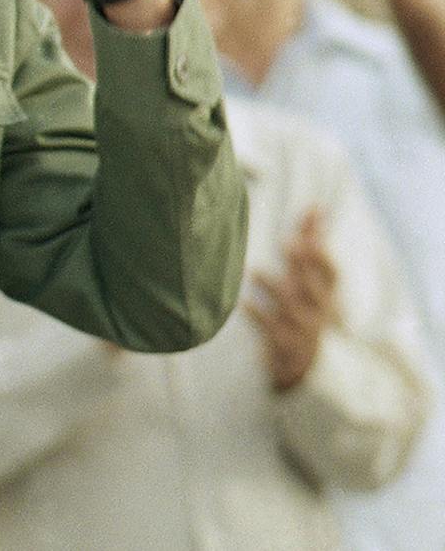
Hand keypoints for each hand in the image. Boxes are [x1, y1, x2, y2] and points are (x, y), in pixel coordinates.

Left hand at [246, 209, 338, 391]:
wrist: (309, 368)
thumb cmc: (306, 312)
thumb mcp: (311, 282)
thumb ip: (311, 246)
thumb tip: (316, 207)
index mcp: (324, 295)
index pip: (331, 272)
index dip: (323, 252)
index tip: (313, 234)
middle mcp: (317, 310)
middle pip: (314, 286)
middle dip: (305, 266)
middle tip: (291, 242)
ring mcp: (301, 329)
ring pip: (291, 308)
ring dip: (274, 289)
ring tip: (255, 270)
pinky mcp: (284, 346)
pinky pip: (271, 331)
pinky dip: (259, 317)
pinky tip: (243, 303)